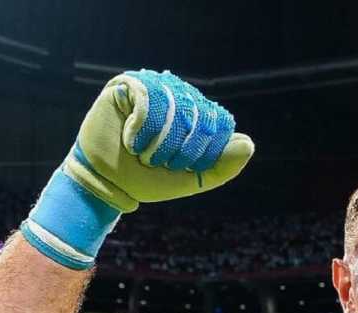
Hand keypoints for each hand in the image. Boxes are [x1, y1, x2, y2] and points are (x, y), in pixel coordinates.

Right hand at [21, 70, 254, 268]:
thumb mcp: (194, 178)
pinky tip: (131, 139)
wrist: (109, 184)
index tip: (184, 166)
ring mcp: (156, 86)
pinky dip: (142, 128)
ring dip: (160, 140)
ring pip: (175, 105)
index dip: (206, 148)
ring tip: (145, 153)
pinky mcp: (129, 84)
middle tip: (160, 162)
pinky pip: (148, 98)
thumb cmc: (151, 179)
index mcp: (200, 114)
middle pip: (200, 113)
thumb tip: (248, 144)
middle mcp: (180, 95)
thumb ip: (224, 165)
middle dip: (181, 147)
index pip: (221, 122)